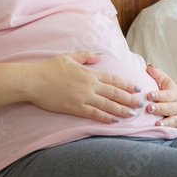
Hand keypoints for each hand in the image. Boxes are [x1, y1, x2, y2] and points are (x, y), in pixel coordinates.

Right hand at [24, 51, 142, 123]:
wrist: (33, 81)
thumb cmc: (49, 68)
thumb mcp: (69, 57)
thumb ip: (86, 56)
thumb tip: (100, 56)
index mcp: (89, 73)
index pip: (113, 79)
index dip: (127, 84)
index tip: (137, 88)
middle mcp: (89, 85)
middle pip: (115, 93)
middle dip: (130, 99)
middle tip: (142, 104)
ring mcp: (83, 97)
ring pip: (107, 105)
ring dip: (122, 110)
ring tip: (133, 114)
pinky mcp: (75, 108)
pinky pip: (94, 114)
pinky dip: (105, 118)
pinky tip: (114, 121)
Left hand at [145, 64, 176, 128]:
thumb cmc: (167, 91)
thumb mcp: (164, 82)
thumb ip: (157, 74)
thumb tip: (149, 68)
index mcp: (175, 93)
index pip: (167, 94)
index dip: (158, 95)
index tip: (149, 95)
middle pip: (170, 108)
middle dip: (160, 108)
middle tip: (149, 108)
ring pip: (174, 120)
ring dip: (165, 122)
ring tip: (157, 124)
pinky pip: (175, 129)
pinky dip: (169, 130)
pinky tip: (162, 131)